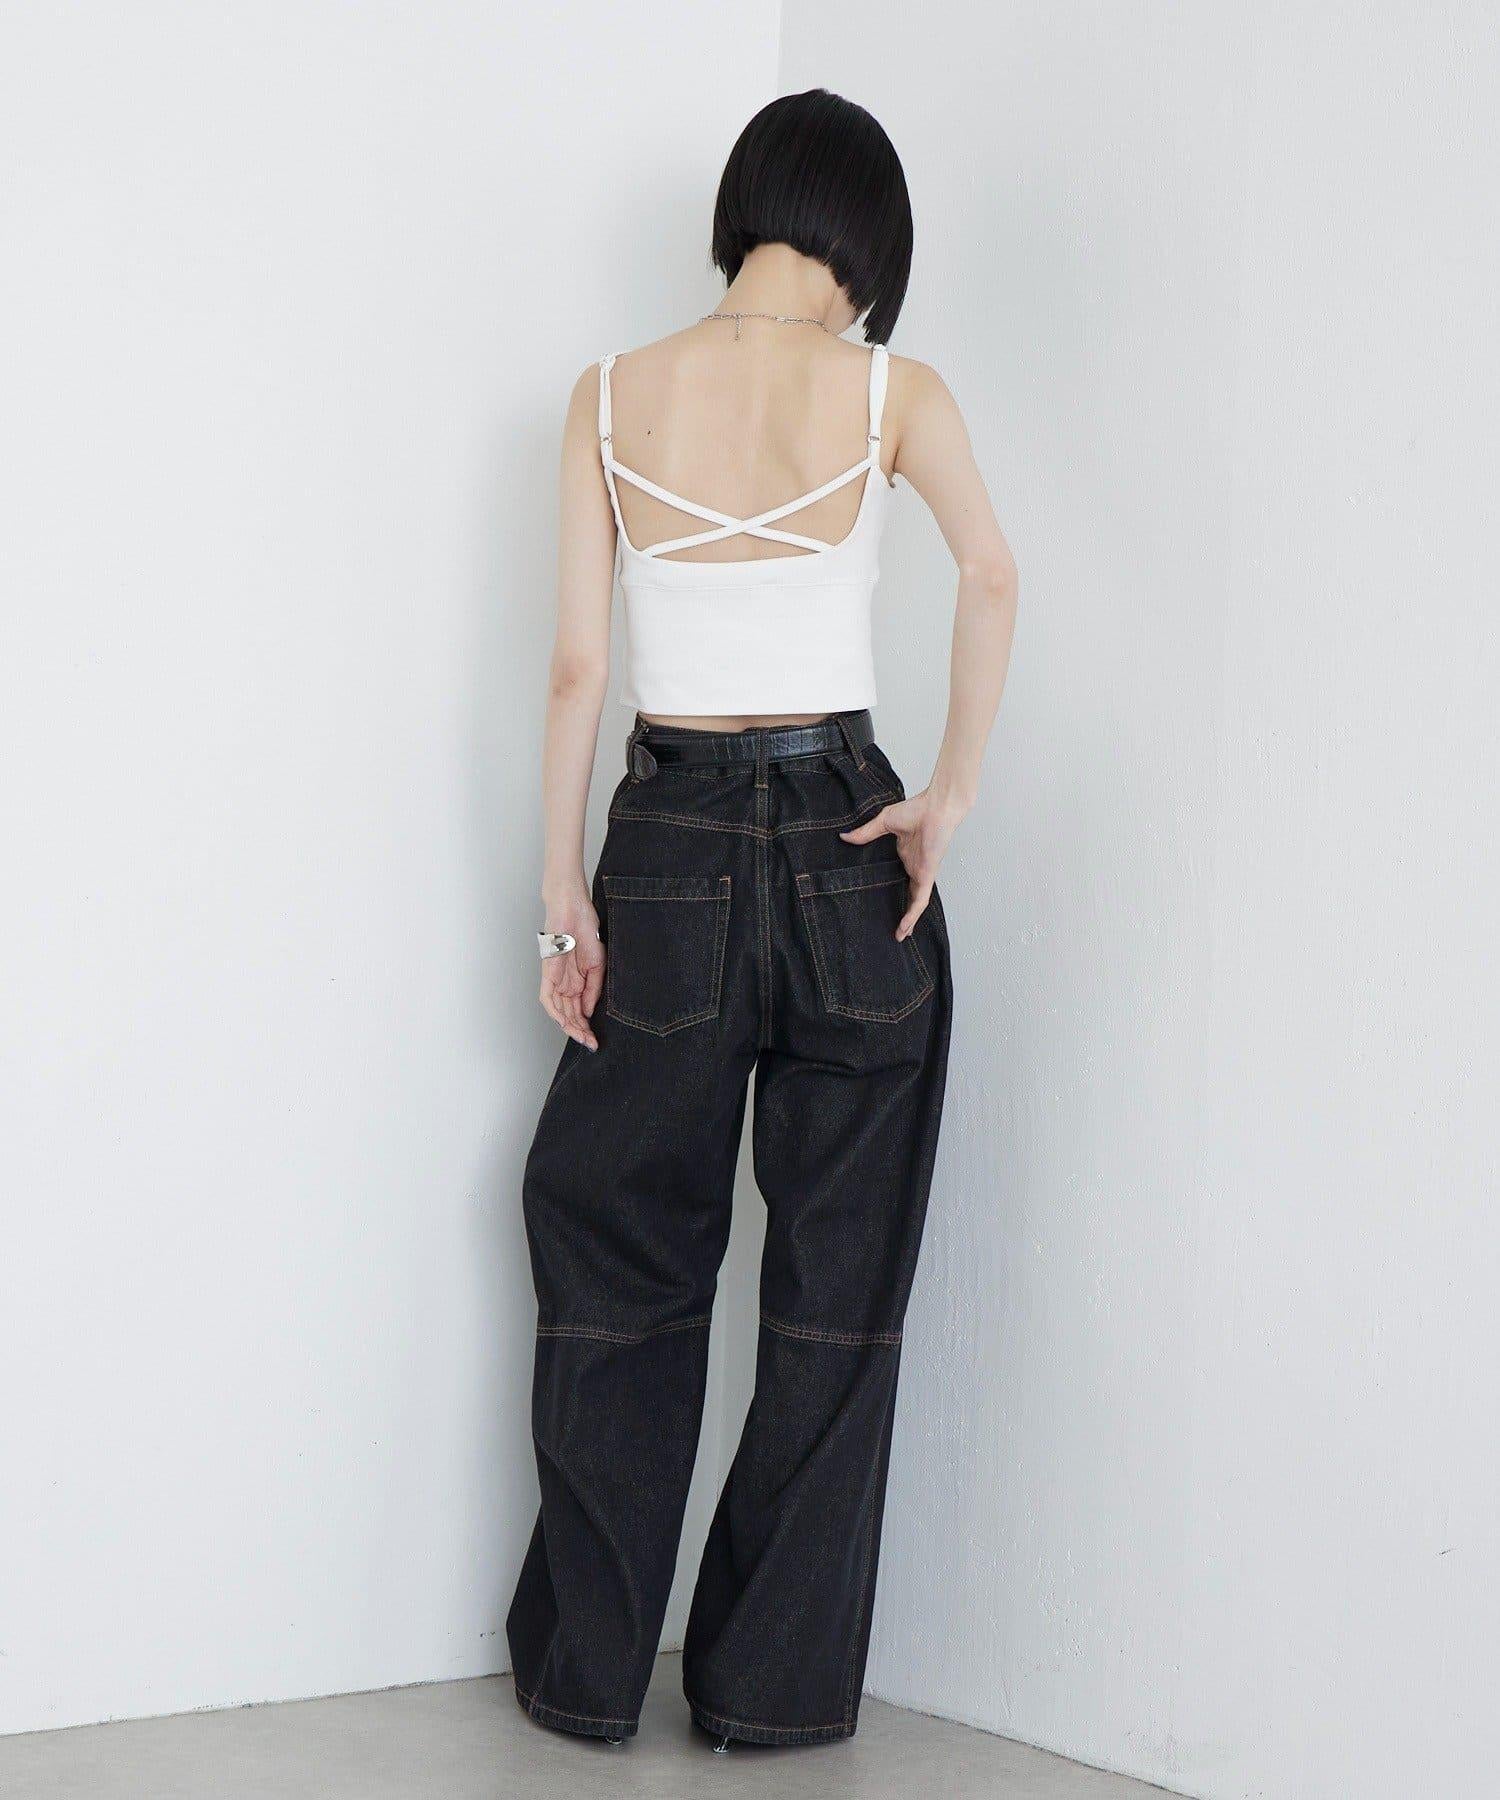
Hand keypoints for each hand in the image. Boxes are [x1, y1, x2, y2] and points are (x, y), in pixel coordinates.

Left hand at [539, 885, 604, 1050]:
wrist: (573, 908)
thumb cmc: (585, 927)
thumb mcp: (598, 964)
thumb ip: (593, 989)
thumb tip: (588, 1011)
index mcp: (578, 980)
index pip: (580, 1010)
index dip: (587, 1026)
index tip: (596, 1039)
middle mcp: (565, 982)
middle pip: (569, 1014)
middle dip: (580, 1031)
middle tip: (591, 1043)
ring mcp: (556, 978)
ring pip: (558, 1010)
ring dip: (569, 1026)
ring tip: (582, 1037)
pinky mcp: (548, 972)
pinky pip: (547, 997)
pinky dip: (554, 1011)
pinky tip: (564, 1022)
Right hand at [839, 790, 965, 939]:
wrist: (936, 807)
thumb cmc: (916, 810)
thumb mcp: (884, 823)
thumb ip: (865, 833)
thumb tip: (844, 837)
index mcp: (905, 856)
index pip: (896, 878)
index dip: (890, 890)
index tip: (879, 900)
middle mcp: (913, 867)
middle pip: (906, 895)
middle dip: (902, 911)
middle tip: (891, 926)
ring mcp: (921, 873)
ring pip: (914, 903)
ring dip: (909, 920)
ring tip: (899, 936)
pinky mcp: (926, 876)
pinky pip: (920, 900)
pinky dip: (913, 914)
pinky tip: (905, 928)